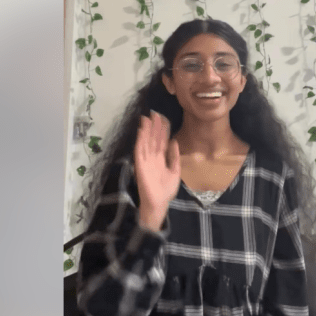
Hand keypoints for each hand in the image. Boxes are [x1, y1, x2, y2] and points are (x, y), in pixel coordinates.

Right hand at [134, 111, 179, 231]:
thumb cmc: (166, 190)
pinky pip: (140, 149)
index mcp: (161, 158)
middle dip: (155, 126)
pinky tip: (142, 129)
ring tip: (148, 116)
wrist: (159, 203)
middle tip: (155, 112)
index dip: (162, 129)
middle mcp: (153, 156)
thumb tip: (174, 141)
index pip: (161, 140)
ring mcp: (146, 159)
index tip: (164, 118)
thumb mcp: (175, 171)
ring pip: (146, 141)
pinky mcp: (140, 163)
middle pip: (154, 138)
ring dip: (147, 129)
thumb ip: (174, 156)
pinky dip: (140, 138)